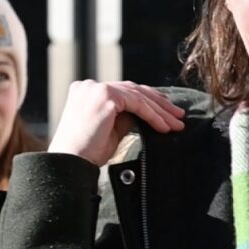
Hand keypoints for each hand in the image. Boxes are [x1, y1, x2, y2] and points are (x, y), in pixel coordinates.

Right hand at [48, 80, 184, 166]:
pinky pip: (137, 103)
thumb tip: (147, 114)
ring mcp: (96, 89)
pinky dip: (153, 116)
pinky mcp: (105, 96)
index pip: (123, 90)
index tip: (165, 112)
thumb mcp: (110, 130)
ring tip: (177, 124)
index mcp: (87, 91)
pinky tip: (164, 127)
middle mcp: (90, 85)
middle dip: (158, 103)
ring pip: (138, 96)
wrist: (70, 163)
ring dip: (160, 111)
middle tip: (177, 115)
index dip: (146, 100)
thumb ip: (125, 118)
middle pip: (133, 89)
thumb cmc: (87, 153)